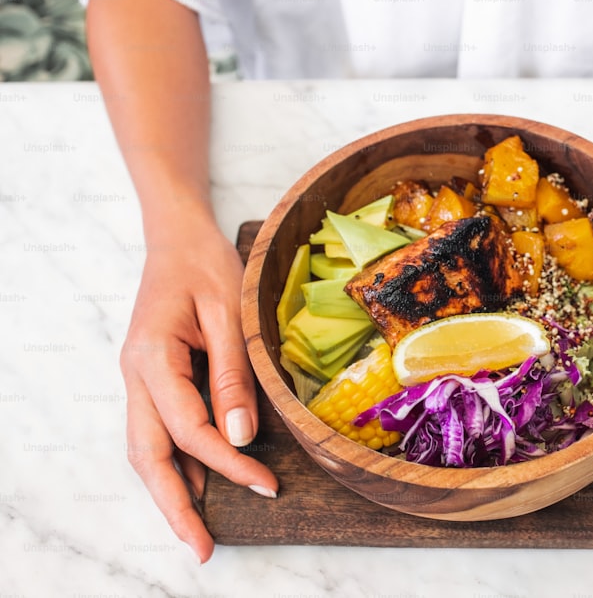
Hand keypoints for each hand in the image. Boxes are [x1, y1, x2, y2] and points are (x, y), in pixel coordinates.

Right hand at [119, 220, 277, 561]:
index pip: (188, 429)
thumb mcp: (228, 313)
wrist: (178, 236)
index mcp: (151, 357)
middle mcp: (136, 375)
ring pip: (146, 448)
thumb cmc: (205, 263)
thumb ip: (233, 375)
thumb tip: (240, 436)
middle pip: (147, 455)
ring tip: (199, 529)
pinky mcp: (153, 378)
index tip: (265, 485)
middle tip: (202, 548)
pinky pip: (160, 429)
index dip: (227, 463)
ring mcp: (139, 378)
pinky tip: (201, 480)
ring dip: (171, 489)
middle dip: (174, 506)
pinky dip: (178, 460)